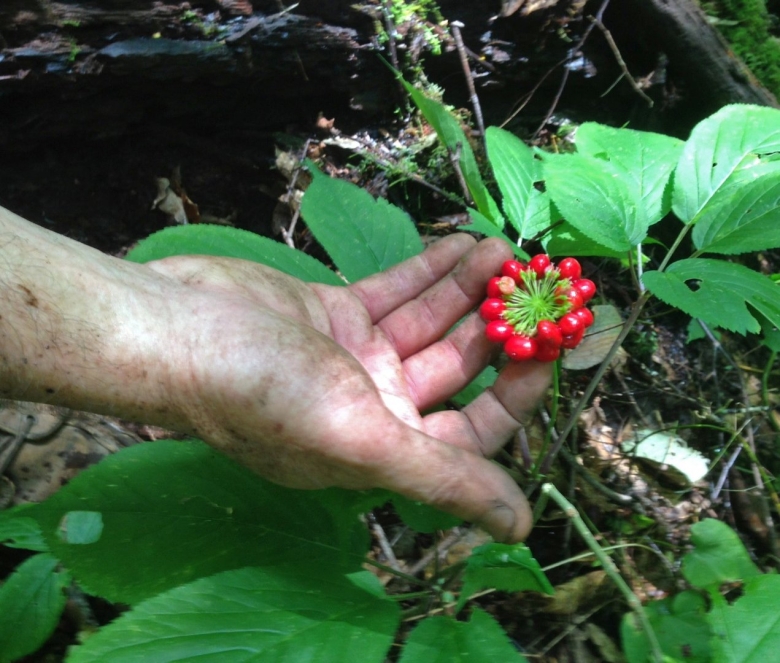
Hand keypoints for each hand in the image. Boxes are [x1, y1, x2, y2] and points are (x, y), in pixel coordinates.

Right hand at [148, 234, 550, 541]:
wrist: (178, 332)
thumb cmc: (263, 394)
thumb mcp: (360, 441)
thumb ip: (442, 478)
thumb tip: (517, 527)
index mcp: (387, 448)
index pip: (474, 428)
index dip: (517, 392)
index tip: (550, 344)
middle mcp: (376, 406)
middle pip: (457, 368)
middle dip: (495, 327)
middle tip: (533, 284)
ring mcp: (355, 357)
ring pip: (429, 323)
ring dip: (466, 289)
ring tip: (502, 251)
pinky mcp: (333, 313)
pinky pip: (393, 292)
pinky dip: (426, 271)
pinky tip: (460, 246)